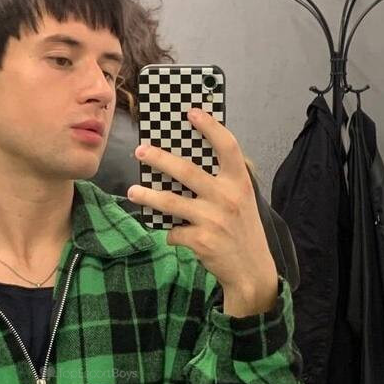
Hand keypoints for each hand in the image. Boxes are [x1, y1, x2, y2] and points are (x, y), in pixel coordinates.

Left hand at [127, 109, 278, 314]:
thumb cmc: (242, 232)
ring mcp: (213, 219)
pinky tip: (174, 235)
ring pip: (170, 202)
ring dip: (147, 196)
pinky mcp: (201, 240)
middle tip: (141, 151)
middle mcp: (227, 198)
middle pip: (187, 171)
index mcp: (240, 183)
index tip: (190, 112)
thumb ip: (222, 184)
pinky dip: (170, 234)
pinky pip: (173, 232)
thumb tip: (185, 168)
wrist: (250, 271)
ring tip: (132, 191)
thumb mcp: (242, 202)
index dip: (209, 126)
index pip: (227, 146)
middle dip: (160, 159)